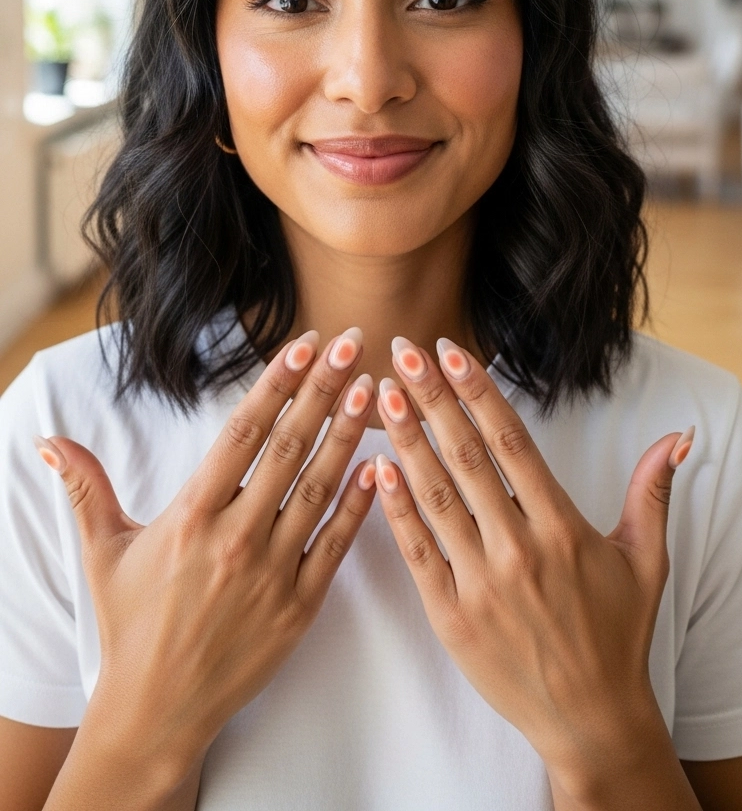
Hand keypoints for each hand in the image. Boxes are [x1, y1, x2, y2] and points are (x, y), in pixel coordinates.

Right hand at [34, 330, 376, 792]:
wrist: (156, 710)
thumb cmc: (131, 624)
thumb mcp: (103, 550)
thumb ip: (87, 487)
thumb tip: (49, 441)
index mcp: (191, 515)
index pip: (242, 433)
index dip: (276, 385)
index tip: (303, 345)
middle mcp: (235, 538)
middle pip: (288, 449)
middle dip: (323, 391)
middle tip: (351, 344)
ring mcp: (271, 572)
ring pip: (318, 489)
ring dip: (347, 436)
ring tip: (370, 389)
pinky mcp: (299, 606)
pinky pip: (335, 544)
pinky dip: (359, 504)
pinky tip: (379, 466)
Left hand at [373, 337, 696, 807]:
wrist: (590, 717)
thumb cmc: (617, 632)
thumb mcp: (645, 558)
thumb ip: (652, 491)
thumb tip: (680, 437)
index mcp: (562, 527)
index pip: (511, 443)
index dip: (479, 392)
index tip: (451, 352)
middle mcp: (519, 549)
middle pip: (466, 458)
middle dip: (432, 400)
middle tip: (403, 352)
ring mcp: (481, 583)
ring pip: (436, 497)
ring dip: (406, 442)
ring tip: (381, 395)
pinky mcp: (451, 616)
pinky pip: (418, 552)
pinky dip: (396, 509)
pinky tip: (377, 468)